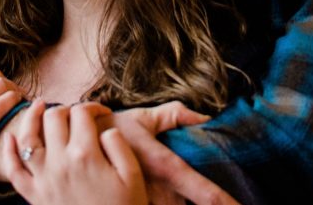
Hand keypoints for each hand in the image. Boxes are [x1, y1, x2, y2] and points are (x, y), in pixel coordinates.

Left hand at [3, 100, 148, 204]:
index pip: (81, 112)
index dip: (92, 107)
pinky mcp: (34, 197)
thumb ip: (118, 145)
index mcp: (85, 154)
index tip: (101, 113)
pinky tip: (11, 138)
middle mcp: (59, 163)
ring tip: (39, 106)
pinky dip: (9, 153)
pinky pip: (14, 172)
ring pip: (27, 137)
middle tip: (75, 114)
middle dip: (65, 109)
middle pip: (54, 117)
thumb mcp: (133, 175)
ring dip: (31, 117)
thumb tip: (103, 128)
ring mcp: (43, 180)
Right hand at [95, 102, 240, 204]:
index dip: (225, 203)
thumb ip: (174, 115)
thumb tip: (206, 118)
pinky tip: (174, 204)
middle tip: (239, 203)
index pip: (204, 192)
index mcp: (164, 166)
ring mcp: (141, 203)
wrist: (72, 145)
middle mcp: (155, 191)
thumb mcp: (143, 118)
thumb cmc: (112, 129)